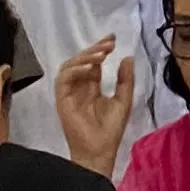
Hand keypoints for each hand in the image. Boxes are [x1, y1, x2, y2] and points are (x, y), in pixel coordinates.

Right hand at [53, 37, 134, 176]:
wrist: (100, 150)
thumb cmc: (111, 129)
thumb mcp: (123, 100)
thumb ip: (125, 80)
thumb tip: (128, 57)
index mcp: (92, 87)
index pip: (93, 63)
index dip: (100, 49)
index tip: (112, 39)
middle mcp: (79, 86)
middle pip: (81, 61)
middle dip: (94, 49)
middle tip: (108, 43)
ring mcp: (69, 92)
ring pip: (70, 66)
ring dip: (84, 58)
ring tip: (101, 55)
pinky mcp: (61, 99)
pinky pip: (63, 79)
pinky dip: (75, 70)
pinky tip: (90, 68)